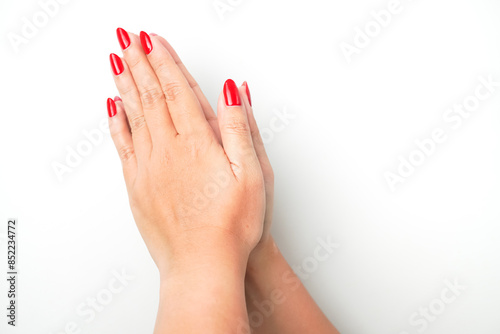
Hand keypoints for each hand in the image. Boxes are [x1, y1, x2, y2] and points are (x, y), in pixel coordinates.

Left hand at [107, 29, 265, 276]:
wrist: (202, 266)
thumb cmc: (232, 225)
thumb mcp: (253, 173)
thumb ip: (240, 127)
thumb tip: (231, 89)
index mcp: (197, 143)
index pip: (176, 91)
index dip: (164, 61)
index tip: (152, 40)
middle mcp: (168, 150)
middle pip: (150, 96)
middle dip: (139, 63)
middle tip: (127, 38)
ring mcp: (149, 168)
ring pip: (133, 115)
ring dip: (125, 84)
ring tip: (117, 60)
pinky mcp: (138, 186)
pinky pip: (123, 145)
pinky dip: (116, 122)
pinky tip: (112, 108)